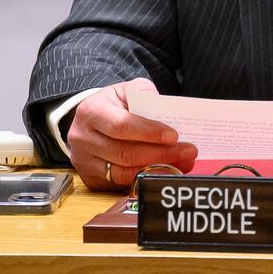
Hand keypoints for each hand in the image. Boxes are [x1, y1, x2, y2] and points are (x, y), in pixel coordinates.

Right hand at [67, 78, 196, 189]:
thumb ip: (146, 95)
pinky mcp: (91, 178)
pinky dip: (145, 178)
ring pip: (124, 172)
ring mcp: (84, 161)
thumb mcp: (127, 90)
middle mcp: (83, 138)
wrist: (90, 118)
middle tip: (189, 151)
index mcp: (92, 112)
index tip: (174, 135)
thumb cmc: (114, 103)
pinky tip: (165, 171)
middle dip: (161, 154)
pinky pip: (121, 183)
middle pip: (125, 152)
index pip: (122, 125)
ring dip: (157, 169)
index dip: (149, 132)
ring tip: (184, 162)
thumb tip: (166, 112)